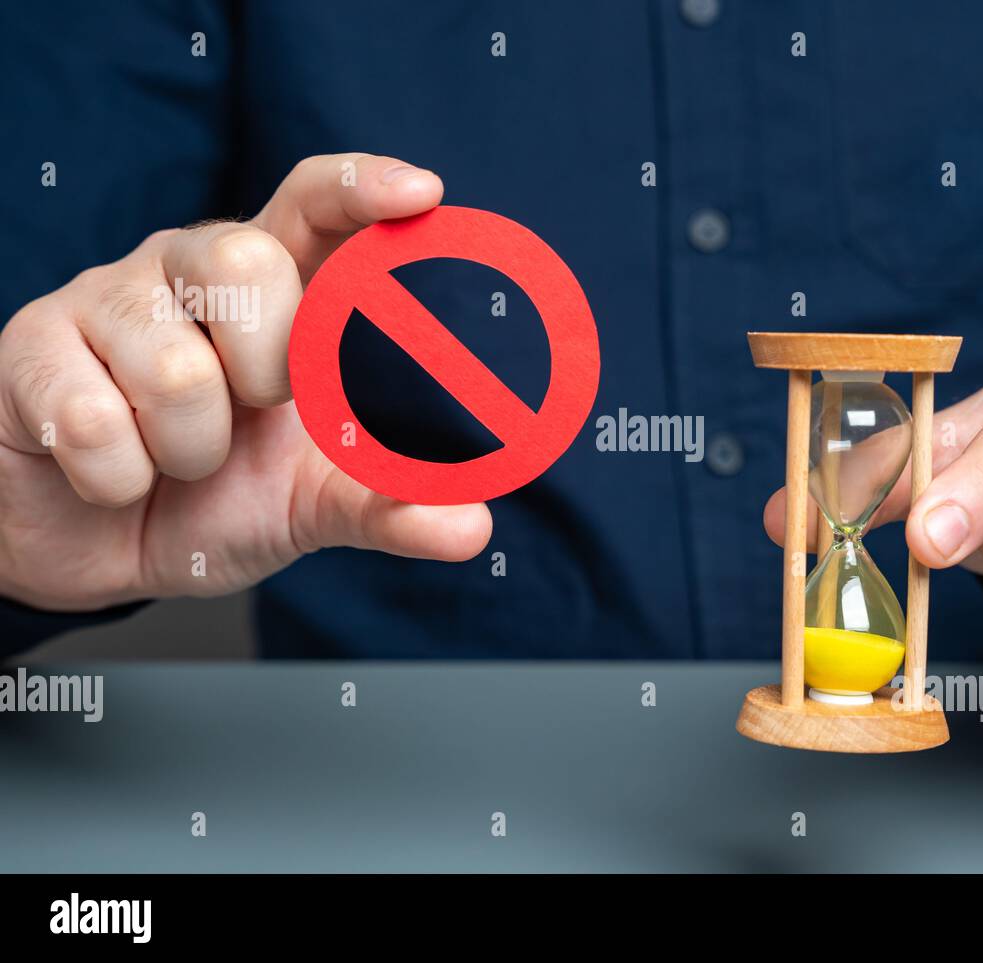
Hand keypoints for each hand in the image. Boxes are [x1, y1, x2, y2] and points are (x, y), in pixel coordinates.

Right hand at [0, 153, 491, 611]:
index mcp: (274, 288)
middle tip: (253, 412)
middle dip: (267, 369)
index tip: (423, 194)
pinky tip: (113, 472)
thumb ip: (388, 505)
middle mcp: (192, 269)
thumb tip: (472, 527)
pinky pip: (90, 419)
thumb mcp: (312, 504)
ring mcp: (107, 298)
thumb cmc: (216, 495)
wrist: (94, 543)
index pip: (315, 203)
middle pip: (250, 262)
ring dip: (190, 450)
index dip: (363, 189)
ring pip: (174, 367)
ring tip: (179, 459)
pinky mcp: (30, 344)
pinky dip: (118, 476)